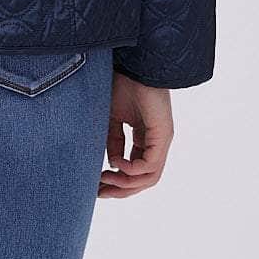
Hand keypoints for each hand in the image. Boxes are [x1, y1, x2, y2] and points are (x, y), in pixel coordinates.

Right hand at [100, 72, 172, 197]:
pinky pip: (150, 165)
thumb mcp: (111, 118)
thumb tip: (111, 164)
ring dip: (126, 184)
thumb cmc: (122, 84)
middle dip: (120, 190)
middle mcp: (156, 143)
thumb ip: (112, 141)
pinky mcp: (163, 136)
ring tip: (106, 180)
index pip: (135, 169)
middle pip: (143, 179)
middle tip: (100, 194)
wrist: (133, 64)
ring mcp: (161, 141)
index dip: (116, 180)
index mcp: (145, 138)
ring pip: (149, 178)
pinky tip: (116, 164)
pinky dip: (132, 170)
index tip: (96, 184)